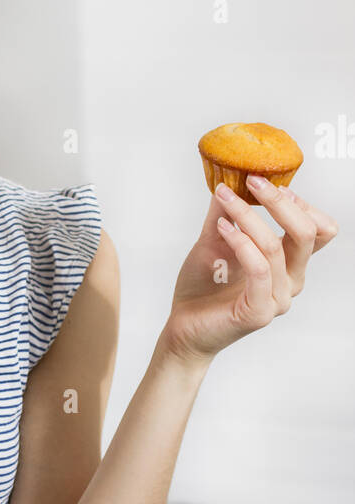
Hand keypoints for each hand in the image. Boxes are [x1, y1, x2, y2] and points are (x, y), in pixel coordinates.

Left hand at [161, 175, 338, 365]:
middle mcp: (291, 281)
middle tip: (253, 181)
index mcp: (289, 264)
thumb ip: (226, 213)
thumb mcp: (215, 240)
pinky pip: (259, 269)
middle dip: (280, 202)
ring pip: (276, 247)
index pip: (319, 230)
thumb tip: (230, 178)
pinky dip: (241, 242)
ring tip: (224, 199)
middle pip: (307, 233)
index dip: (302, 203)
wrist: (183, 326)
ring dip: (248, 216)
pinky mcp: (259, 312)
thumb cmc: (203, 287)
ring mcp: (277, 299)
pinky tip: (223, 228)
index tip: (271, 183)